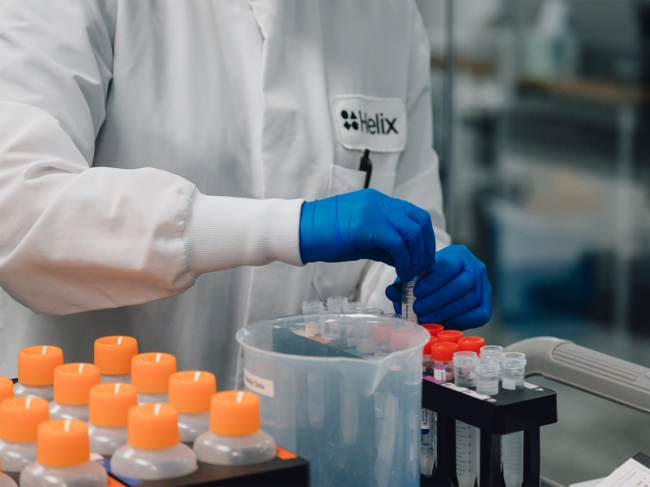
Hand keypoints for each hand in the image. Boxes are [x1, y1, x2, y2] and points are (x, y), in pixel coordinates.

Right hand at [299, 189, 435, 281]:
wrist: (300, 232)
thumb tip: (405, 259)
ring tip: (408, 274)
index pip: (416, 215)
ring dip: (416, 257)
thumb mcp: (362, 238)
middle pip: (421, 222)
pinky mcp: (366, 226)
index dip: (425, 239)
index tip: (422, 260)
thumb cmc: (326, 237)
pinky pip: (397, 243)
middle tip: (420, 269)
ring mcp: (374, 211)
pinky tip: (398, 272)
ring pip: (412, 233)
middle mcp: (380, 202)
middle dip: (425, 249)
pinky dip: (403, 261)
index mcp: (379, 202)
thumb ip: (385, 244)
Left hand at [385, 245, 491, 329]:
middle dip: (436, 300)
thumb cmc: (430, 278)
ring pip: (467, 301)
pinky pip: (478, 316)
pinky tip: (442, 323)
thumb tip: (391, 292)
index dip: (433, 282)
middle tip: (417, 309)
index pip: (449, 266)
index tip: (416, 292)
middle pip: (460, 285)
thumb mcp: (417, 275)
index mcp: (458, 255)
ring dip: (443, 312)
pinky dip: (459, 321)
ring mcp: (484, 287)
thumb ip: (404, 283)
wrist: (444, 283)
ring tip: (424, 318)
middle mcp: (475, 269)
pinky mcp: (486, 306)